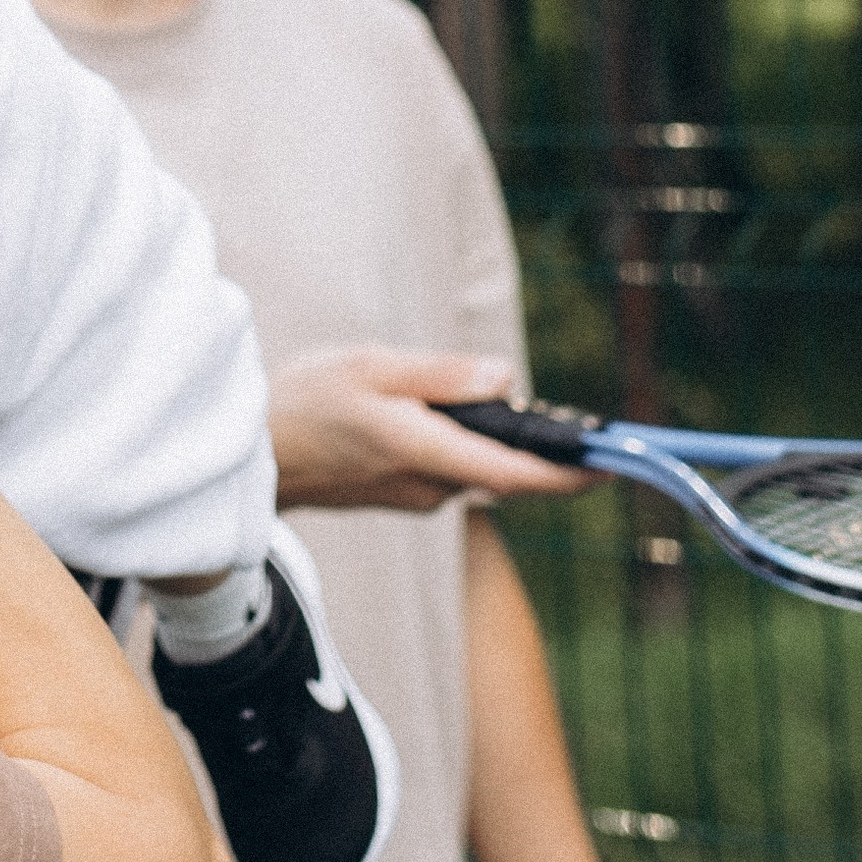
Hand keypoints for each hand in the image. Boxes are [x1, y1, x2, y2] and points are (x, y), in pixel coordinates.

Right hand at [268, 346, 595, 514]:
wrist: (249, 452)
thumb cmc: (302, 402)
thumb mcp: (370, 365)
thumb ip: (442, 375)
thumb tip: (508, 380)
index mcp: (423, 450)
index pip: (515, 475)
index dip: (568, 474)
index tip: (612, 465)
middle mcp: (428, 485)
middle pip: (500, 462)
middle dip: (517, 432)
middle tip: (506, 390)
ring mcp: (416, 496)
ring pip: (472, 460)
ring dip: (474, 429)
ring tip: (426, 388)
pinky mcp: (403, 495)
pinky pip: (447, 465)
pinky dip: (448, 437)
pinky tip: (407, 410)